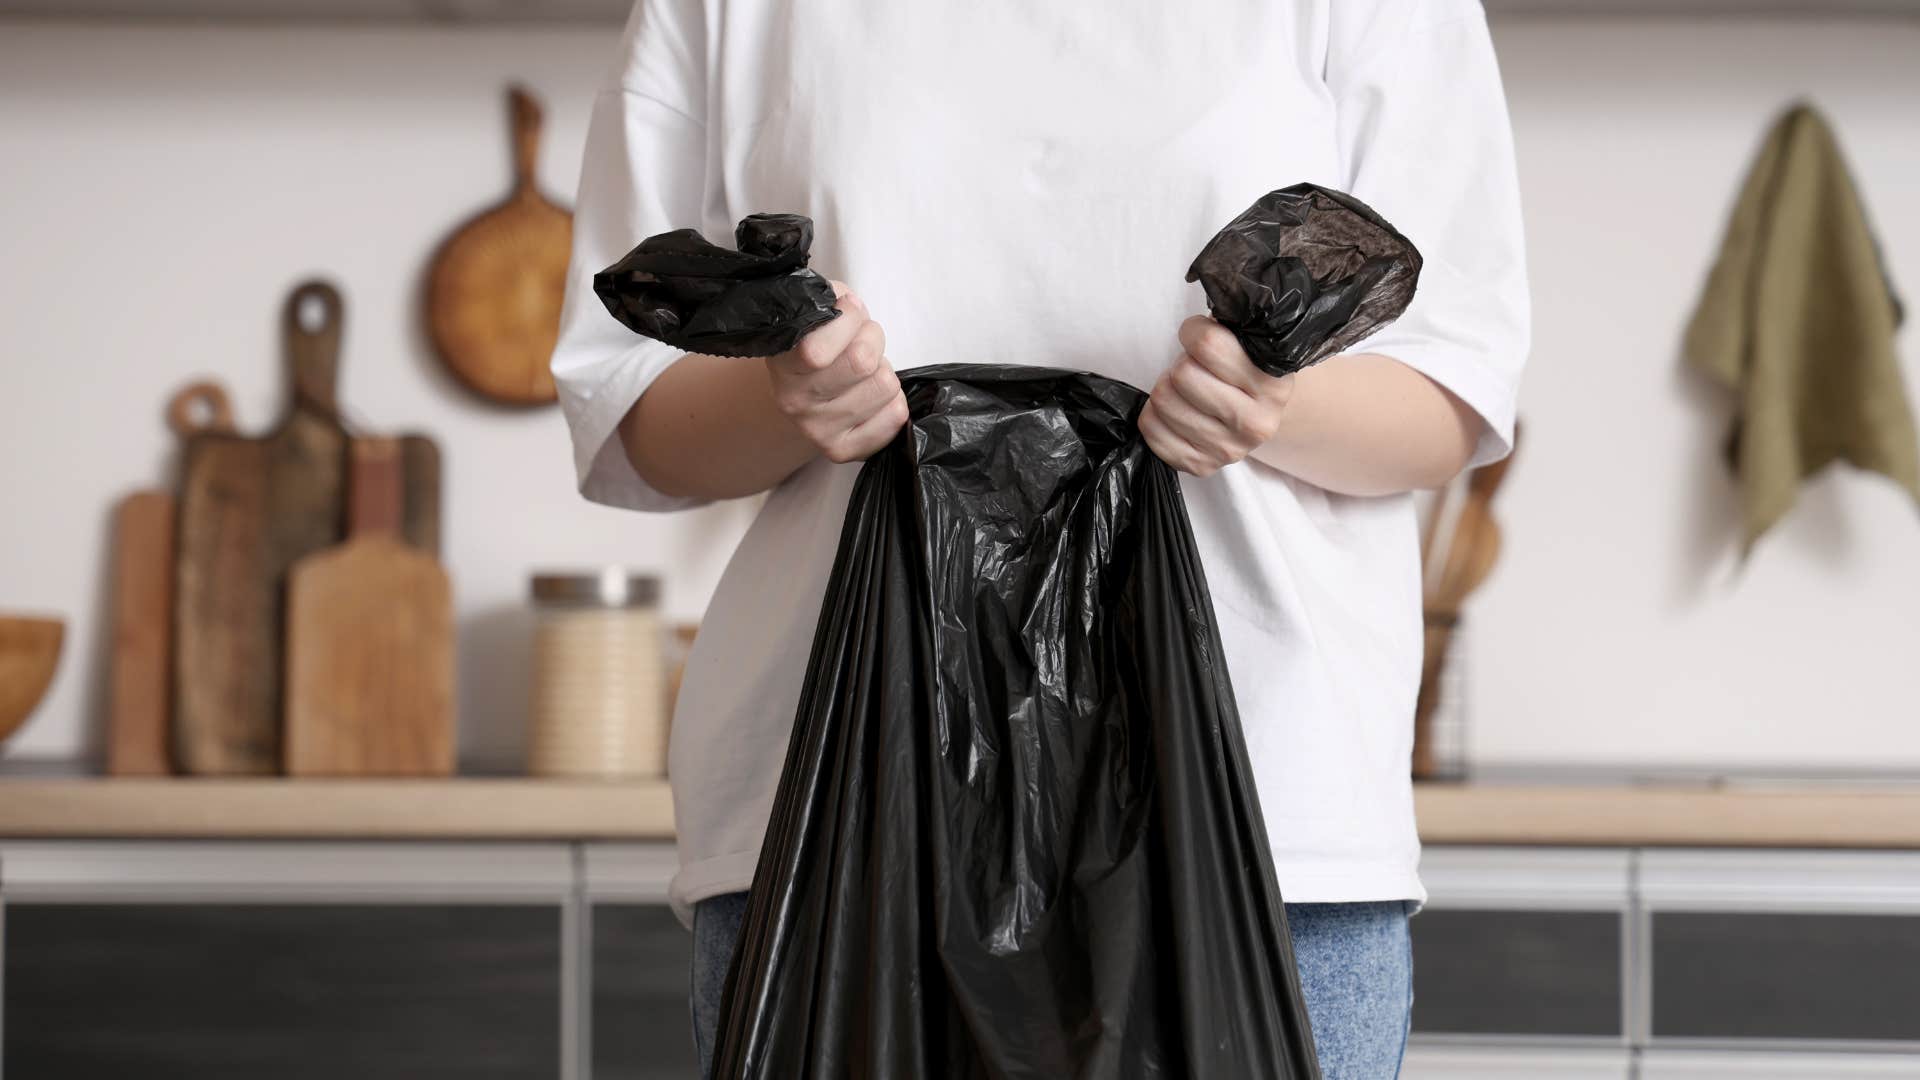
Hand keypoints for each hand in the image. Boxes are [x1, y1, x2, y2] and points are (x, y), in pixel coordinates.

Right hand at [765, 281, 909, 463]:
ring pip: (885, 386)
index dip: (849, 317)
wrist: (801, 385)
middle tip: (861, 340)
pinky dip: (894, 399)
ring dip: (883, 369)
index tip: (848, 308)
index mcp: (782, 362)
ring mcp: (816, 430)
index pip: (817, 351)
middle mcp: (794, 401)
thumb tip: (851, 308)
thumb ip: (833, 302)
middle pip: (862, 363)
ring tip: (864, 369)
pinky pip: (895, 417)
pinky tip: (872, 393)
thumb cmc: (817, 337)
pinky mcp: (840, 450)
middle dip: (872, 339)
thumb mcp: (818, 308)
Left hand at [1139, 315, 1295, 476]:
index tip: (1198, 335)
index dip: (1192, 331)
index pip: (1207, 344)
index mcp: (1273, 382)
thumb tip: (1202, 306)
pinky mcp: (1203, 467)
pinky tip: (1174, 412)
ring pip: (1163, 403)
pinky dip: (1153, 417)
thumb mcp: (1249, 340)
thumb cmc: (1244, 366)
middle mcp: (1257, 422)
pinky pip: (1153, 432)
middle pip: (1181, 376)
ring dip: (1165, 390)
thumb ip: (1230, 325)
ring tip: (1185, 390)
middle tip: (1193, 368)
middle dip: (1180, 365)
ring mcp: (1230, 449)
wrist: (1261, 413)